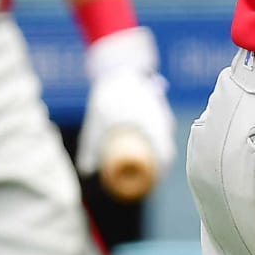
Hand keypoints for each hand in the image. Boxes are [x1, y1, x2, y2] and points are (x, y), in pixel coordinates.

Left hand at [76, 26, 176, 197]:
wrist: (119, 72)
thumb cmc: (108, 98)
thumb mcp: (96, 125)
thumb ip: (90, 148)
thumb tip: (87, 171)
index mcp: (151, 126)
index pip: (165, 155)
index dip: (161, 172)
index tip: (152, 182)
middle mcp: (161, 121)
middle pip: (167, 149)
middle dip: (159, 166)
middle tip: (146, 179)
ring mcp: (162, 114)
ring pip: (165, 140)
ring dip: (158, 153)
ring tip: (146, 165)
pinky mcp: (159, 109)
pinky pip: (163, 130)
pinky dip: (158, 141)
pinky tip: (148, 147)